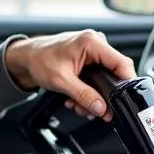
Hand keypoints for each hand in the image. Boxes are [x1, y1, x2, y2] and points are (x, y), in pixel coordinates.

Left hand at [5, 29, 136, 120]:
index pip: (121, 63)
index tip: (126, 99)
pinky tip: (75, 99)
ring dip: (94, 96)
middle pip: (114, 73)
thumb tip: (101, 107)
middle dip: (105, 95)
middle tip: (97, 111)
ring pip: (105, 79)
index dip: (127, 83)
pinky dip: (89, 91)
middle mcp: (95, 44)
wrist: (26, 58)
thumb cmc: (39, 60)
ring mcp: (93, 52)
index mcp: (92, 42)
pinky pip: (97, 78)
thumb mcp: (61, 81)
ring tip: (78, 105)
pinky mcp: (89, 60)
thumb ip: (84, 95)